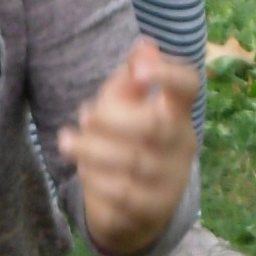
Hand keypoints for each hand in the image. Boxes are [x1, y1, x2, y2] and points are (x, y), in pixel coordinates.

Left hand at [58, 39, 196, 255]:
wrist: (133, 210)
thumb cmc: (125, 142)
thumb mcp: (124, 106)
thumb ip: (129, 76)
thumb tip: (143, 44)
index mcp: (178, 112)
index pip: (187, 86)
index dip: (167, 74)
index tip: (139, 70)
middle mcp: (182, 145)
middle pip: (154, 124)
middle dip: (111, 118)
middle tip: (84, 117)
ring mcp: (170, 181)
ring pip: (131, 162)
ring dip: (92, 150)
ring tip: (68, 142)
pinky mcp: (151, 211)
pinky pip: (120, 194)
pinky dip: (93, 180)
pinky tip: (81, 170)